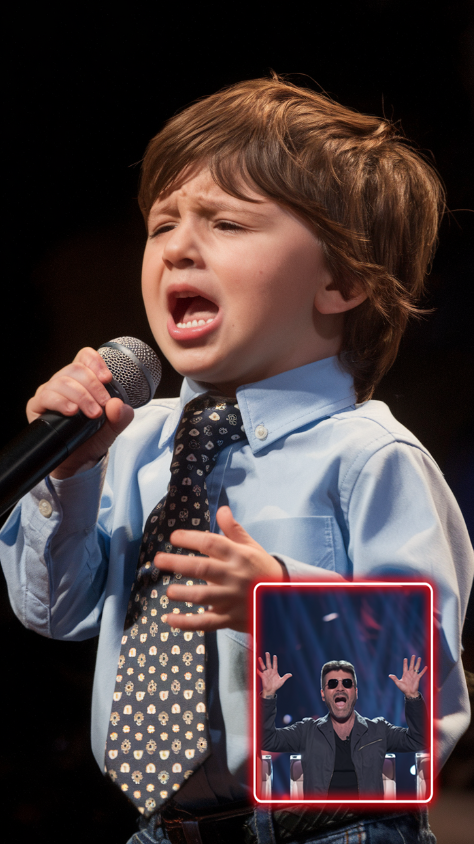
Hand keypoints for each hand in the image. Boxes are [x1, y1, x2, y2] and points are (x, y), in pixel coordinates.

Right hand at [26, 347, 133, 477]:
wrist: (78, 461)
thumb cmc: (92, 439)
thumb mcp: (112, 429)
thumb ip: (121, 417)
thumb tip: (118, 405)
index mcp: (82, 380)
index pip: (85, 357)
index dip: (95, 362)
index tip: (107, 378)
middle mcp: (64, 382)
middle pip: (76, 369)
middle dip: (93, 386)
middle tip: (103, 406)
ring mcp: (50, 392)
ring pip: (62, 381)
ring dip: (81, 396)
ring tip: (92, 414)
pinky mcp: (37, 406)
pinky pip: (46, 396)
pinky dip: (61, 402)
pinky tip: (72, 411)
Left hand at [153, 505, 284, 632]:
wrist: (284, 599)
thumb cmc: (262, 569)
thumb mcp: (252, 547)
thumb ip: (234, 530)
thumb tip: (221, 509)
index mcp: (239, 556)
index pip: (213, 543)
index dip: (192, 538)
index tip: (173, 537)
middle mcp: (234, 576)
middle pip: (204, 568)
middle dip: (179, 563)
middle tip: (158, 559)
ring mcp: (232, 598)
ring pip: (205, 596)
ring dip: (185, 594)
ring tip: (168, 591)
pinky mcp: (230, 618)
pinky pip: (207, 622)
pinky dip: (188, 623)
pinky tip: (170, 619)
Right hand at [257, 652, 291, 697]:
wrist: (271, 690)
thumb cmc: (276, 685)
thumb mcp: (282, 681)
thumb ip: (285, 677)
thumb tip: (291, 674)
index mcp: (275, 672)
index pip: (275, 664)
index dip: (275, 660)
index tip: (274, 656)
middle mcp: (270, 671)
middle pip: (269, 663)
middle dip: (268, 658)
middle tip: (267, 653)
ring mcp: (266, 673)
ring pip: (263, 666)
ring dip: (261, 662)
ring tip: (259, 658)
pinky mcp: (263, 676)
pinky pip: (260, 673)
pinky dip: (258, 671)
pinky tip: (256, 668)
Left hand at [389, 655, 426, 697]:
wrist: (410, 693)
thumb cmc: (403, 689)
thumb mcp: (398, 683)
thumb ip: (394, 678)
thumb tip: (389, 675)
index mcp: (405, 674)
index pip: (405, 667)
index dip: (405, 663)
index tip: (405, 658)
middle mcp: (410, 674)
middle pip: (411, 665)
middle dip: (412, 660)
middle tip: (413, 655)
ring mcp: (414, 675)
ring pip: (416, 667)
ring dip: (418, 663)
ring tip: (419, 658)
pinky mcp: (418, 678)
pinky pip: (421, 673)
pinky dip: (424, 670)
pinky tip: (426, 667)